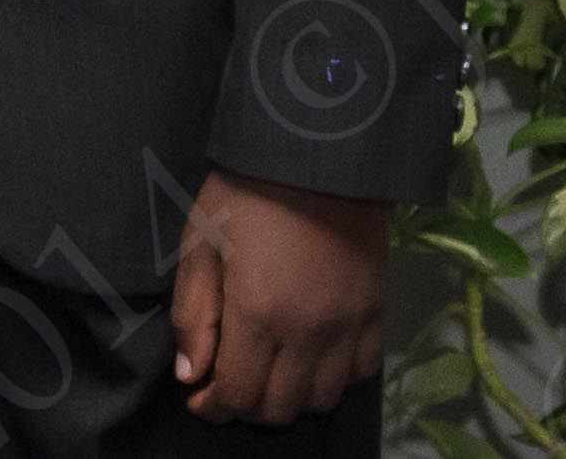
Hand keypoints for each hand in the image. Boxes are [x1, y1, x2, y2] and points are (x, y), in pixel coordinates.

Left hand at [171, 169, 388, 421]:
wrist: (316, 159)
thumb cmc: (244, 196)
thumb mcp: (200, 246)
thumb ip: (193, 316)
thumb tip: (189, 375)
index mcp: (257, 315)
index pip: (237, 394)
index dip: (213, 407)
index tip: (199, 400)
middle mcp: (307, 333)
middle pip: (280, 407)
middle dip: (247, 406)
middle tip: (229, 385)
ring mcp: (348, 327)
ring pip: (322, 399)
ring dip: (291, 398)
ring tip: (269, 373)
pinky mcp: (376, 315)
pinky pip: (360, 373)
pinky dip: (334, 379)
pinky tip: (312, 359)